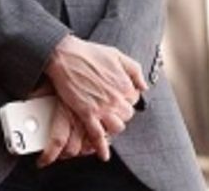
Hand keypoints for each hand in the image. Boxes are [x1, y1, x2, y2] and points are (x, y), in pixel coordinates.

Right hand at [43, 35, 145, 160]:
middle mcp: (117, 98)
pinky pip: (98, 135)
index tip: (116, 98)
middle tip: (108, 109)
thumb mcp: (117, 55)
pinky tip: (103, 155)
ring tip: (105, 123)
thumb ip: (135, 70)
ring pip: (117, 127)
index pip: (133, 102)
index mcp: (126, 85)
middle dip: (119, 113)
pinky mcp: (87, 113)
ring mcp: (102, 107)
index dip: (124, 100)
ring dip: (112, 127)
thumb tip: (145, 86)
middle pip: (127, 116)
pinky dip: (101, 147)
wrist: (64, 55)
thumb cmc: (88, 53)